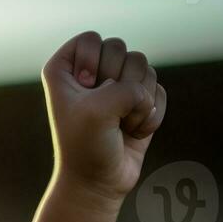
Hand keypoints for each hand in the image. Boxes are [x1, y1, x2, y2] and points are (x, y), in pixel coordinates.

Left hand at [41, 32, 166, 205]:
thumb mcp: (98, 110)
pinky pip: (158, 89)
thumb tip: (149, 91)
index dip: (93, 64)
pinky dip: (150, 114)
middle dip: (118, 84)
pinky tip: (133, 132)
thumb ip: (127, 86)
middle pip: (120, 48)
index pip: (91, 39)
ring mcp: (116, 84)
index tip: (84, 91)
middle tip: (103, 113)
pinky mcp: (139, 99)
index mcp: (64, 69)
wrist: (97, 182)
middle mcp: (89, 72)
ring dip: (136, 102)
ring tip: (118, 124)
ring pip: (144, 66)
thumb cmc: (86, 146)